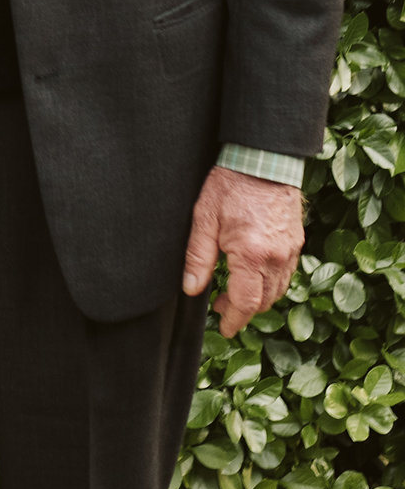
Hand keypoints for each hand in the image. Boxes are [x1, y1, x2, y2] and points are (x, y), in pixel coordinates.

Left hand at [182, 164, 304, 337]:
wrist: (263, 160)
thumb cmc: (230, 185)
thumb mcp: (204, 219)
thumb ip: (197, 257)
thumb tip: (191, 289)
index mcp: (251, 254)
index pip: (246, 303)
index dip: (234, 320)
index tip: (224, 328)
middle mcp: (276, 257)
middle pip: (264, 301)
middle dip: (243, 310)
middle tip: (222, 306)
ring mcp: (290, 251)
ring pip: (277, 290)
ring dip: (258, 297)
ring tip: (235, 291)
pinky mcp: (296, 243)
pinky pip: (286, 274)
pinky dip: (271, 282)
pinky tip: (254, 273)